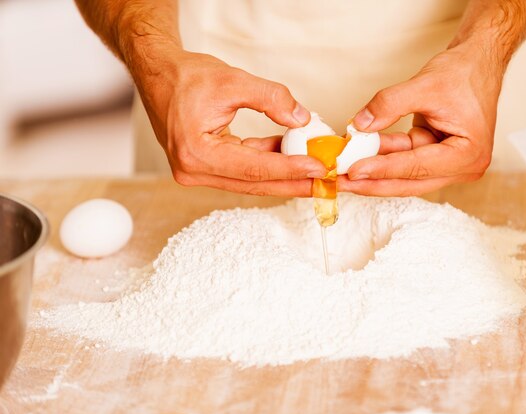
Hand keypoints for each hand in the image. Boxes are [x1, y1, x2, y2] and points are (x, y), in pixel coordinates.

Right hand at [134, 49, 326, 195]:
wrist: (158, 73)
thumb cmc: (185, 76)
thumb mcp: (233, 80)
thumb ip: (271, 98)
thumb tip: (302, 119)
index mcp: (195, 153)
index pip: (254, 168)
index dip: (289, 168)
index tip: (318, 168)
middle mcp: (192, 170)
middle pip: (253, 182)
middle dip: (291, 181)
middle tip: (323, 182)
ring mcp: (196, 172)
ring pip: (249, 179)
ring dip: (281, 173)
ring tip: (313, 168)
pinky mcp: (203, 167)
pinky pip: (241, 170)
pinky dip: (266, 162)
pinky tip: (289, 152)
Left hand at [340, 40, 503, 195]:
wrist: (477, 63)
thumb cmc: (462, 73)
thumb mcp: (424, 85)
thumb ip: (389, 105)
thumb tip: (359, 126)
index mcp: (468, 154)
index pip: (416, 167)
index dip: (382, 169)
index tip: (352, 171)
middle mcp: (463, 167)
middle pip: (410, 181)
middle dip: (373, 180)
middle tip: (341, 181)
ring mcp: (451, 165)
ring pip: (405, 175)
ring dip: (375, 169)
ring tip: (343, 170)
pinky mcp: (437, 159)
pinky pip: (405, 161)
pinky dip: (383, 156)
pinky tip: (359, 154)